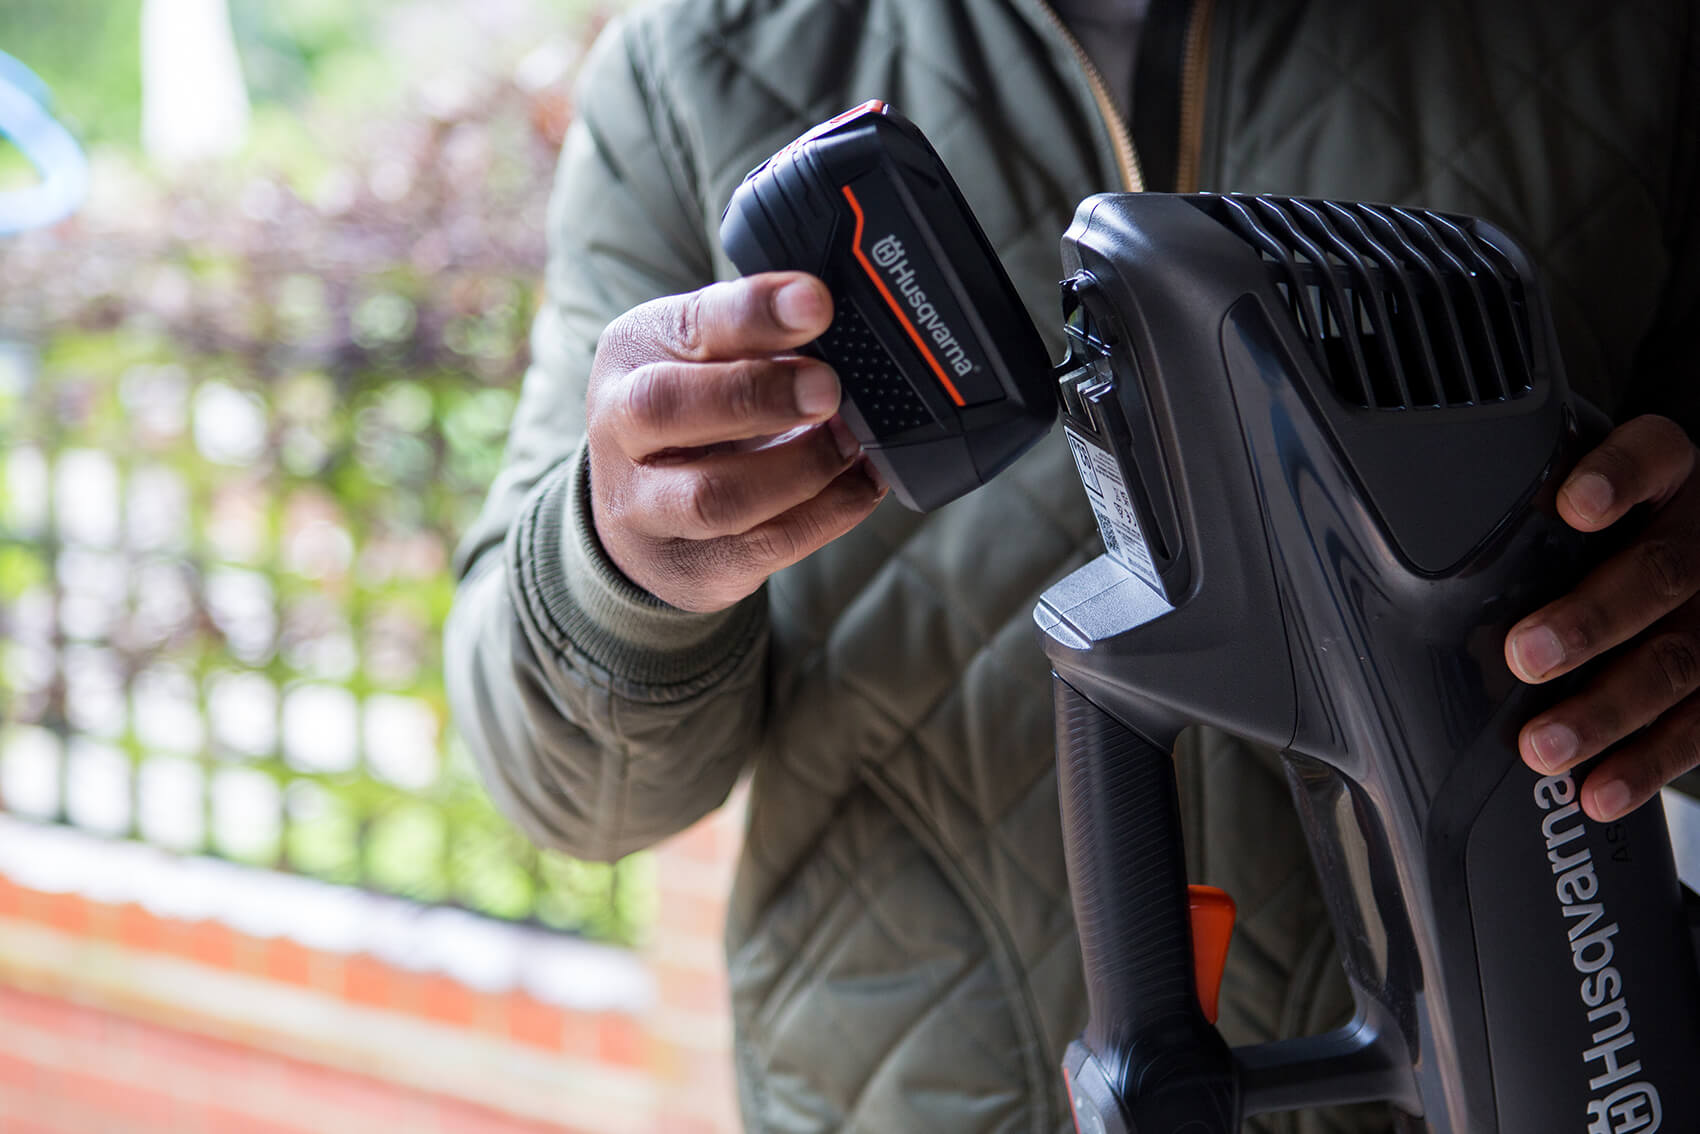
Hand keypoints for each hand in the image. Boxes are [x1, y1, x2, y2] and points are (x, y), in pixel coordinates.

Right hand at [585, 272, 885, 612]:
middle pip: (666, 408)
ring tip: (849, 443)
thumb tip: (839, 322)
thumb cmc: (693, 412)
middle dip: (761, 395)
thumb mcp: (707, 354)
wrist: (642, 515)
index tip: (818, 303)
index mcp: (632, 352)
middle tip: (830, 389)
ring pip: (716, 496)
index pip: (687, 323)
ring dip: (802, 468)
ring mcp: (645, 508)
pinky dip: (828, 513)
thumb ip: (760, 334)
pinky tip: (860, 485)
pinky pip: (765, 546)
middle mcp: (619, 429)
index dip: (756, 312)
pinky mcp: (693, 566)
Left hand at [1507, 415, 1699, 820]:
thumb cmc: (1600, 525)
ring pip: (1679, 659)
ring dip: (1607, 711)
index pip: (1650, 457)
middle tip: (1526, 654)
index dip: (1617, 478)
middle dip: (1592, 620)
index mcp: (1666, 476)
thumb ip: (1513, 508)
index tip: (1572, 504)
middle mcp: (1699, 538)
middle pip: (1661, 573)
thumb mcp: (1569, 491)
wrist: (1686, 538)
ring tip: (1544, 746)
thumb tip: (1377, 543)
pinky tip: (1599, 790)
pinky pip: (1698, 726)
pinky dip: (1646, 764)